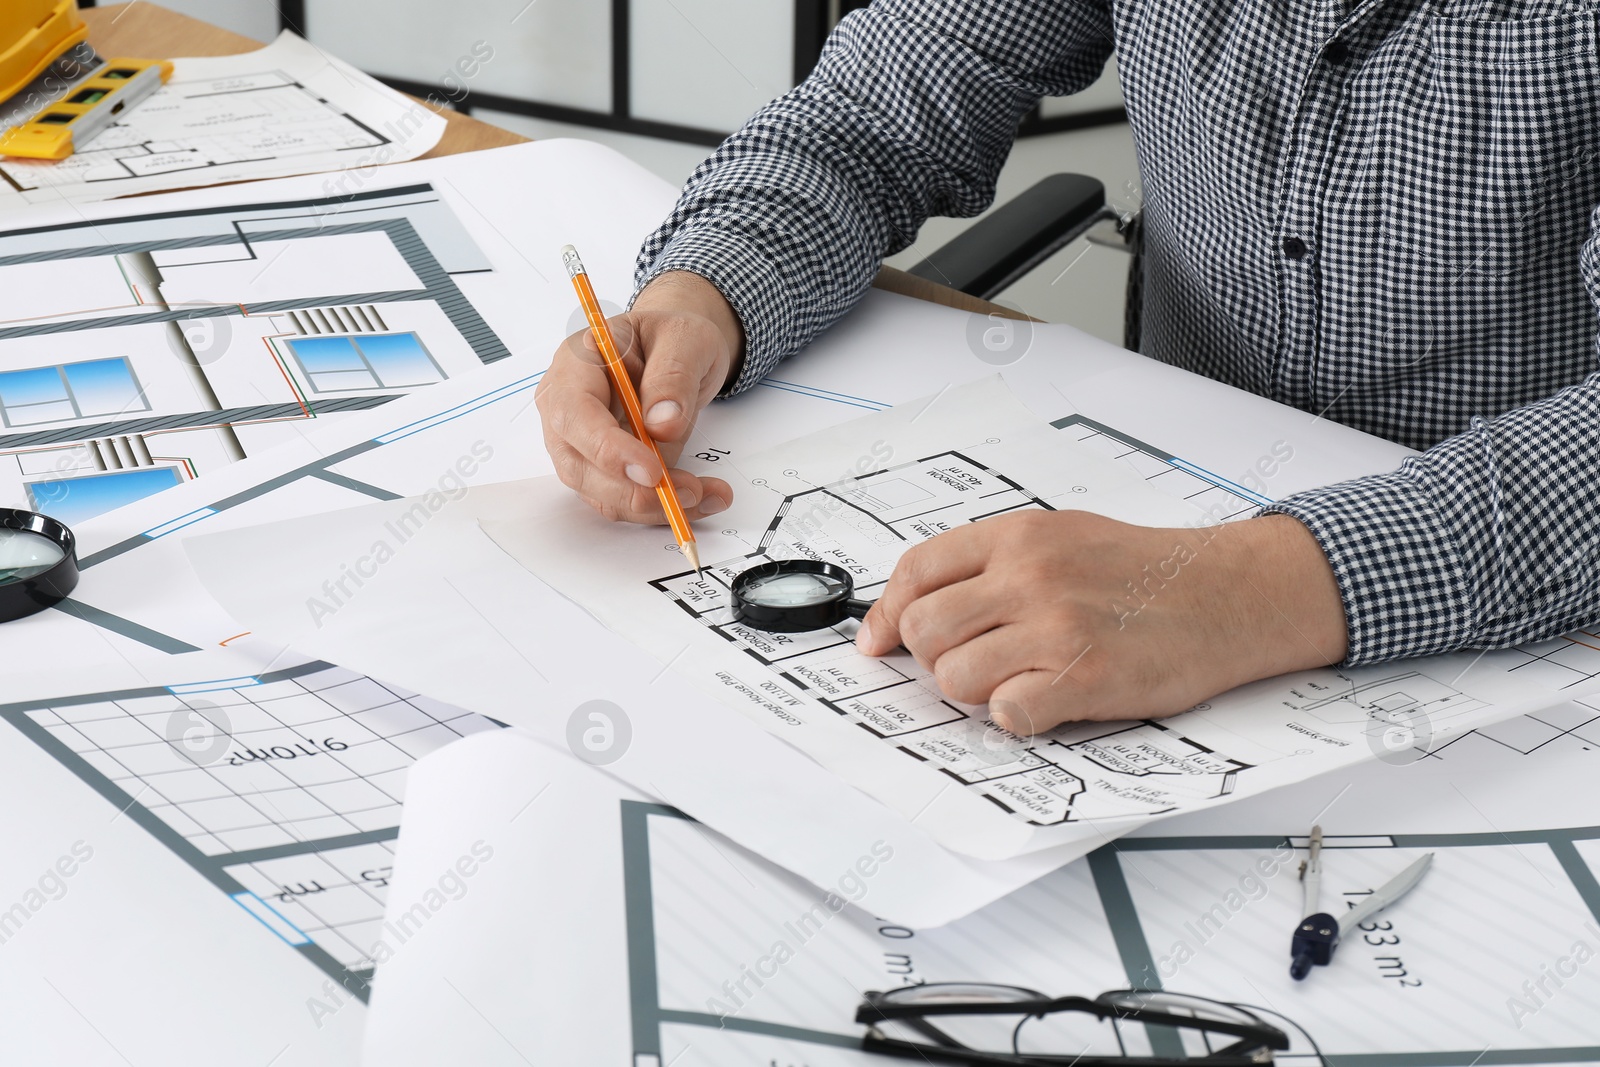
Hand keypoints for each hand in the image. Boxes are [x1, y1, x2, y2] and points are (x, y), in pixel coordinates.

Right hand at [537, 271, 744, 522]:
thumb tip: (662, 423)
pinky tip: (700, 498)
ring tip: (706, 495)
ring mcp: (582, 444)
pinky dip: (661, 507)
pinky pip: (625, 500)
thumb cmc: (672, 338)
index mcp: (576, 365)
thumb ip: (673, 375)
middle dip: (634, 490)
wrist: (679, 350)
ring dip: (653, 506)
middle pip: (579, 466)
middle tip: (689, 491)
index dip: (608, 449)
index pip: (574, 414)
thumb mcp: (685, 338)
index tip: (651, 471)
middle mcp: (568, 409)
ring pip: (602, 494)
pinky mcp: (605, 470)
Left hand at [855, 510, 1348, 732]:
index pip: (917, 572)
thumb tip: (918, 608)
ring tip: (1020, 679)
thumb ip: (993, 565)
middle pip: (925, 631)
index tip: (879, 643)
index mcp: (1019, 537)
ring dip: (977, 690)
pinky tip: (1046, 701)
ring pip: (955, 678)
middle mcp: (1030, 576)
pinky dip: (1016, 716)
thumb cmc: (1146, 571)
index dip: (887, 614)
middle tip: (973, 662)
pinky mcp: (1085, 677)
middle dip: (936, 657)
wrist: (1230, 593)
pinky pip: (1006, 713)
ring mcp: (1056, 627)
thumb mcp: (1063, 538)